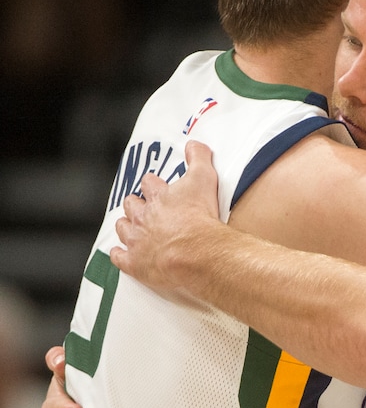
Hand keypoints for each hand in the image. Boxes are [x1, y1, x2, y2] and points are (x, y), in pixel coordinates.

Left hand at [111, 140, 220, 289]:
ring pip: (123, 229)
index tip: (156, 187)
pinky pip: (119, 257)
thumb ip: (199, 159)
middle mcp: (143, 217)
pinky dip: (119, 255)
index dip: (152, 185)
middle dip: (135, 205)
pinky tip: (120, 253)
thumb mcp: (205, 179)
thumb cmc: (200, 217)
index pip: (149, 184)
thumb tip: (193, 144)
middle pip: (131, 205)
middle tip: (143, 207)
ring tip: (131, 228)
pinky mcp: (135, 263)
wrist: (197, 252)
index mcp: (158, 197)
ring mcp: (137, 240)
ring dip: (126, 227)